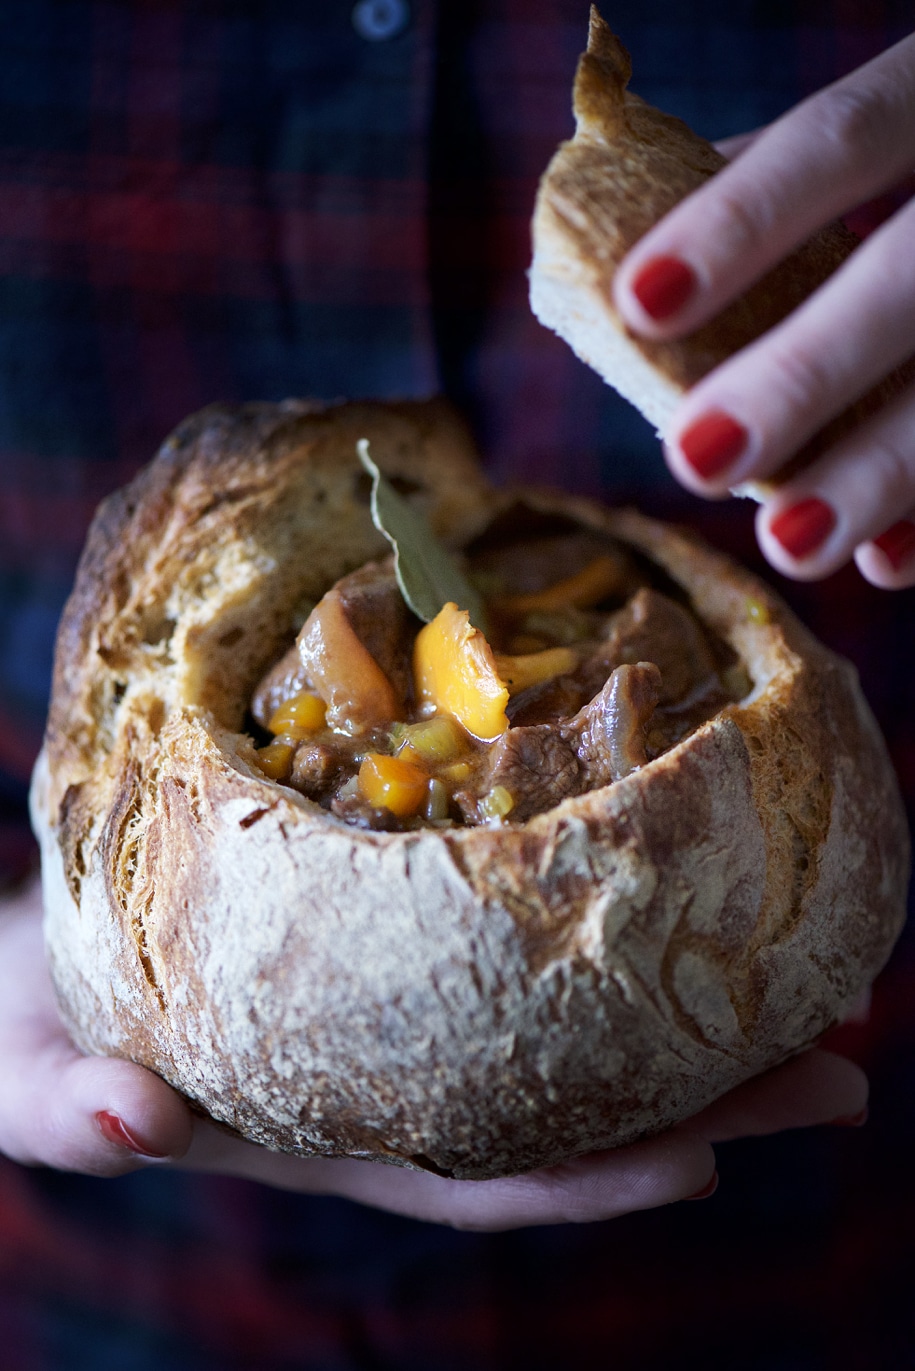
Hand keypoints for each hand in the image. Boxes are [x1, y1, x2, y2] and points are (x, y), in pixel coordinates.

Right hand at [0, 878, 866, 1228]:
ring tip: (816, 982)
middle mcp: (391, 1081)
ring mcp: (404, 1014)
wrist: (38, 968)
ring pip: (568, 1029)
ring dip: (690, 1015)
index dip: (587, 1182)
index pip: (473, 1175)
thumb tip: (127, 1127)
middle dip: (704, 1103)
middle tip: (843, 1074)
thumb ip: (72, 1105)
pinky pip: (519, 950)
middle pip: (564, 1106)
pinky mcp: (395, 944)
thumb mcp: (35, 1067)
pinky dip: (607, 938)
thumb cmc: (35, 1025)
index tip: (706, 1162)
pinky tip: (672, 893)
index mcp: (327, 1126)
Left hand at [613, 33, 914, 588]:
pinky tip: (885, 562)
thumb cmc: (904, 174)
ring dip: (880, 471)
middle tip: (696, 457)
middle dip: (802, 372)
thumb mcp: (858, 145)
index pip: (838, 139)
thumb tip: (615, 266)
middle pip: (907, 275)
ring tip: (790, 543)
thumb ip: (755, 189)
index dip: (740, 221)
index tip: (638, 303)